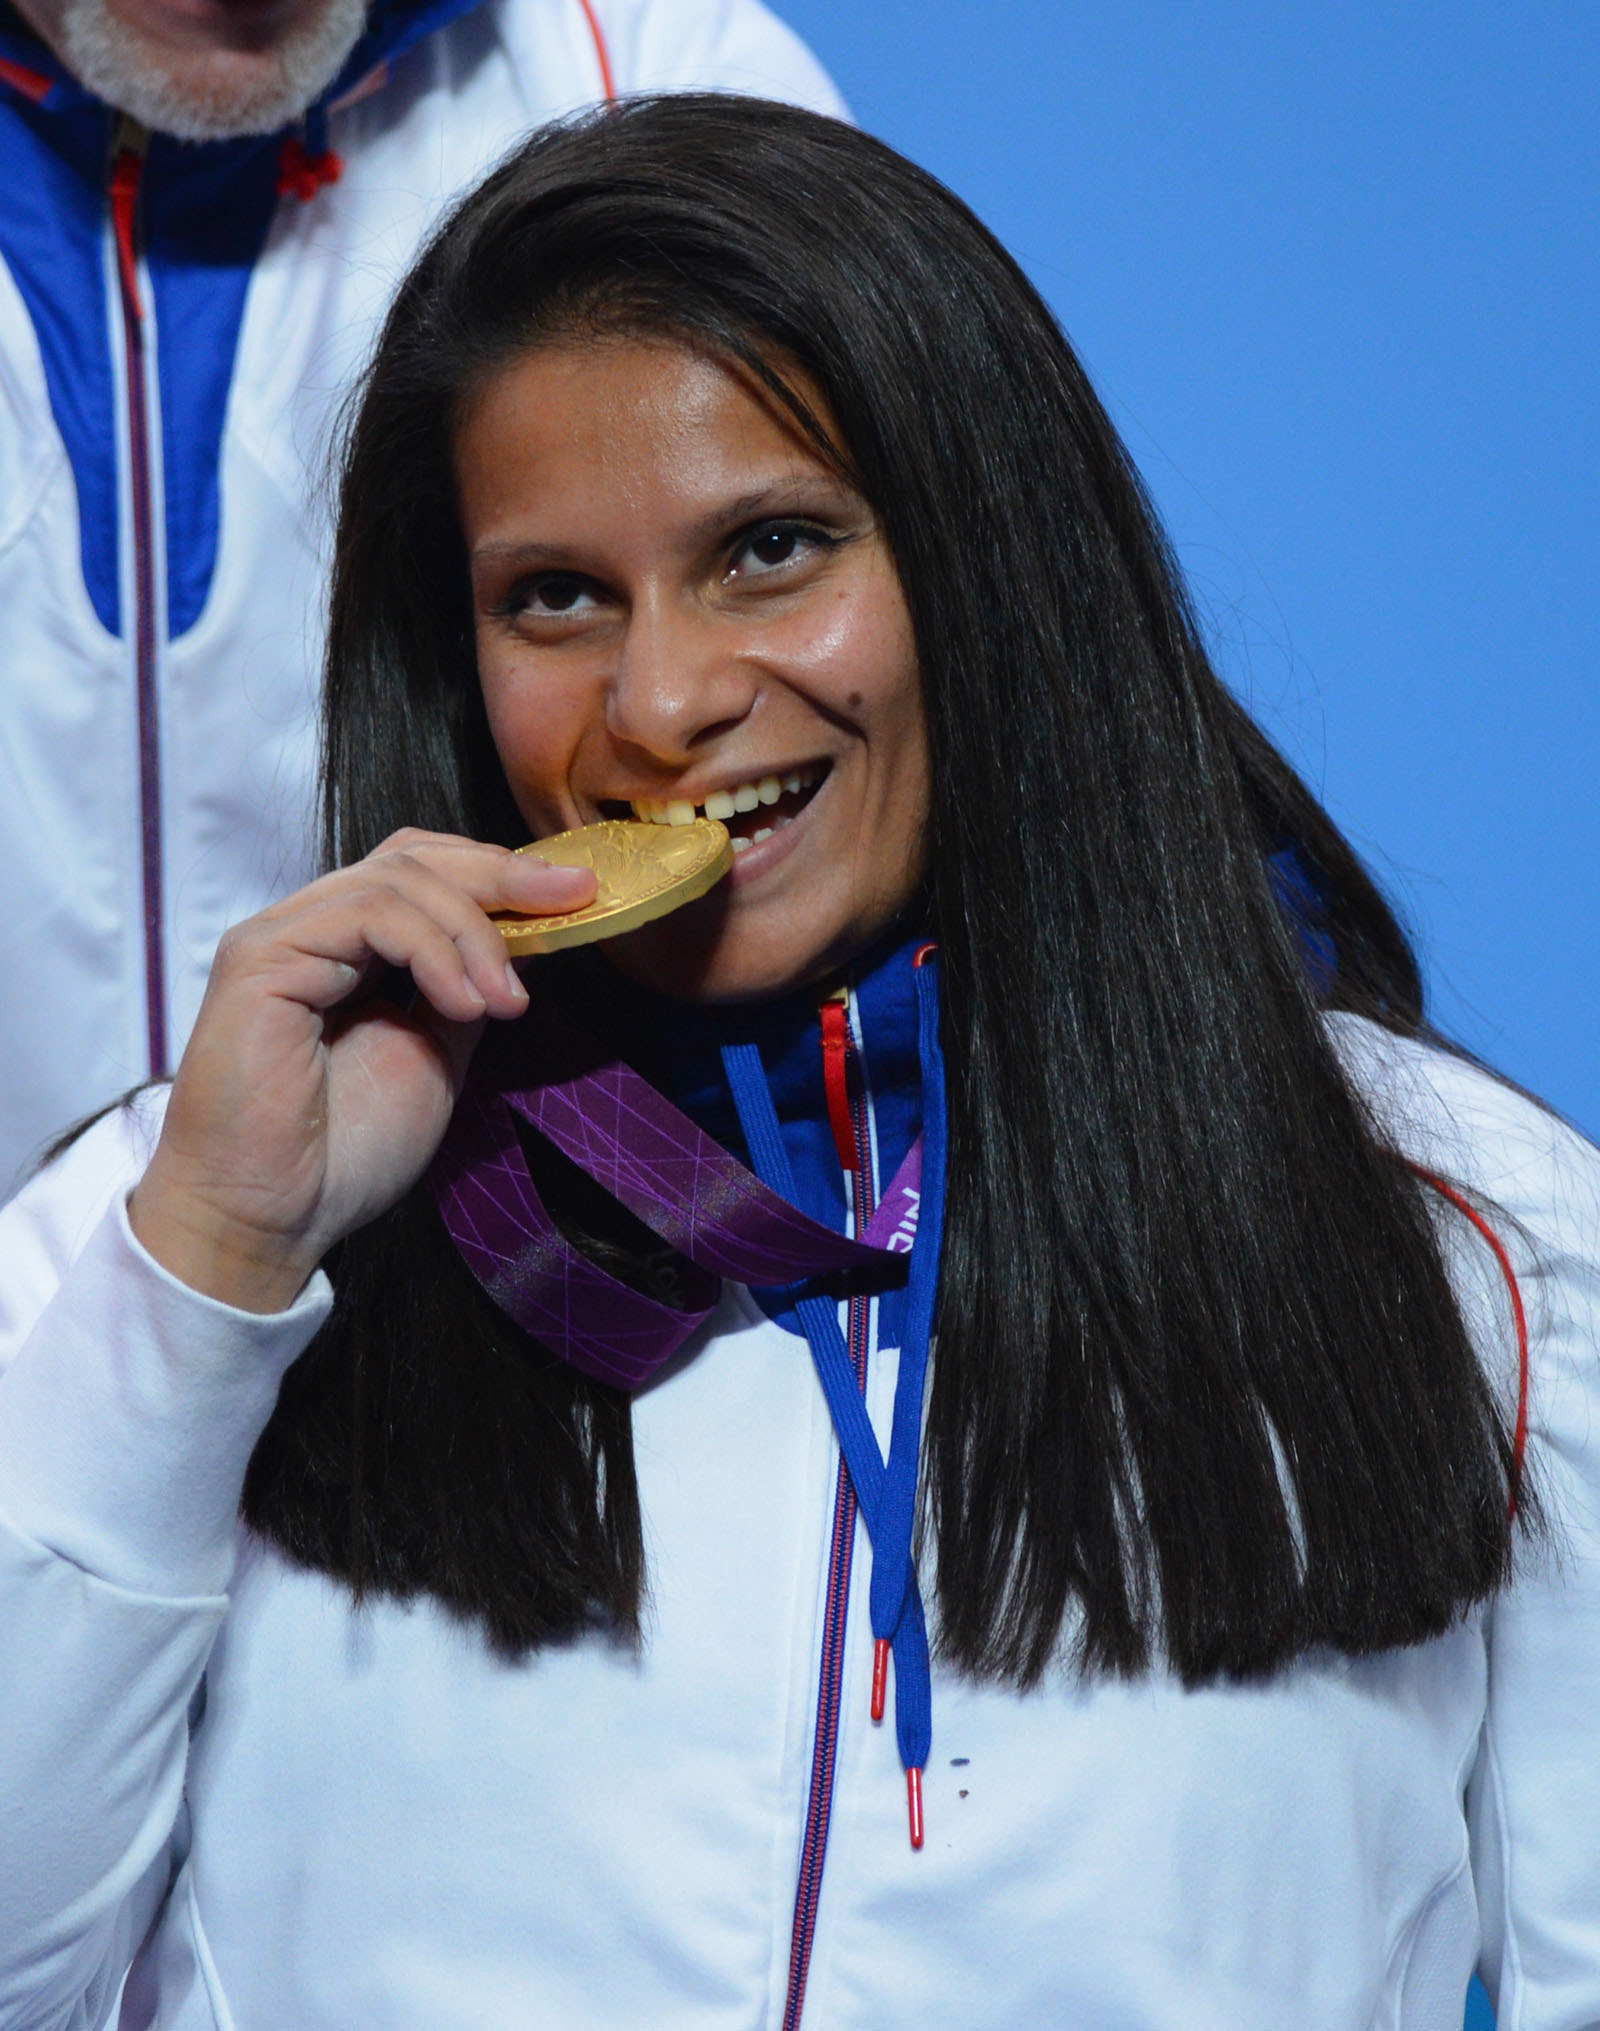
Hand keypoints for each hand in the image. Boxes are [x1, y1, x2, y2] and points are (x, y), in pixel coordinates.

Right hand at [128, 832, 595, 1312]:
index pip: (424, 871)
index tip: (577, 894)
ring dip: (474, 932)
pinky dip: (432, 950)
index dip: (500, 874)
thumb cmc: (343, 1153)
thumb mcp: (435, 1055)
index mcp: (349, 949)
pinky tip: (464, 1004)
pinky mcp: (263, 956)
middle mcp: (312, 928)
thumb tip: (521, 941)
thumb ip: (464, 990)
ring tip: (505, 1001)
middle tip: (570, 899)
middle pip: (414, 858)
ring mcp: (282, 935)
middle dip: (502, 875)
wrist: (275, 1218)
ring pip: (398, 879)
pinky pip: (366, 914)